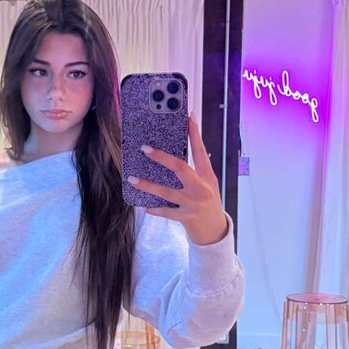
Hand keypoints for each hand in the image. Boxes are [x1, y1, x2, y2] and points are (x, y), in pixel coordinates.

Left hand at [128, 114, 228, 244]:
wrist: (215, 230)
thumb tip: (173, 154)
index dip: (195, 134)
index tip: (188, 119)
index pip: (201, 151)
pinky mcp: (185, 217)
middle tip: (145, 149)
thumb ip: (195, 171)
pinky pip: (166, 212)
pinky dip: (154, 209)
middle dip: (162, 157)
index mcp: (207, 176)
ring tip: (132, 179)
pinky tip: (144, 206)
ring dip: (148, 186)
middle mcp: (200, 188)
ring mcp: (192, 203)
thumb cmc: (209, 202)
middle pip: (181, 168)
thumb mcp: (207, 183)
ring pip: (167, 192)